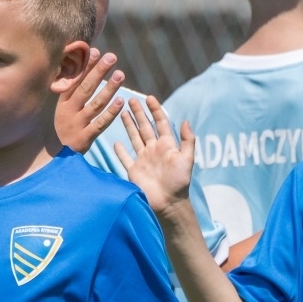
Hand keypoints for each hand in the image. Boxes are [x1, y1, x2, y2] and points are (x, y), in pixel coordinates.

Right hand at [56, 48, 124, 154]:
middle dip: (99, 72)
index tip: (97, 51)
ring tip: (120, 74)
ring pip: (95, 104)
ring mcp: (76, 126)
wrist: (54, 161)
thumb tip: (81, 66)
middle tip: (112, 57)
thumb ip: (72, 92)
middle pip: (85, 89)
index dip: (86, 66)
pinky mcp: (84, 139)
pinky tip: (121, 101)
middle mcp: (68, 112)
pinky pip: (100, 124)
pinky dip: (111, 113)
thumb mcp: (63, 110)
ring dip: (109, 88)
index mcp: (62, 103)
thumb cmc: (63, 130)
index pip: (75, 81)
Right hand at [115, 95, 195, 221]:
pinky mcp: (134, 171)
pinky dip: (120, 151)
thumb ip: (187, 141)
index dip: (155, 110)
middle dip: (138, 113)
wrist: (168, 203)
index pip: (160, 122)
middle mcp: (153, 150)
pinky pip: (125, 158)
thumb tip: (185, 121)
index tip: (149, 98)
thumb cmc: (179, 182)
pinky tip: (115, 142)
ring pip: (134, 138)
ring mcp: (143, 159)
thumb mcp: (187, 159)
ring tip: (122, 112)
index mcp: (167, 145)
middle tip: (130, 99)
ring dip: (129, 125)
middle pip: (145, 127)